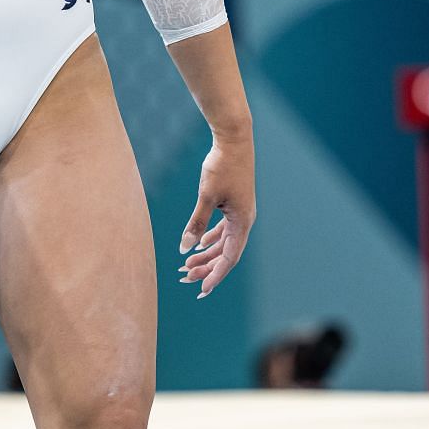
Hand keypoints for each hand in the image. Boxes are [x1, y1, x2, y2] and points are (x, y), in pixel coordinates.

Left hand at [176, 134, 254, 299]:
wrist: (234, 139)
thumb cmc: (221, 166)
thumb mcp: (206, 196)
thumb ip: (196, 223)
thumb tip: (184, 249)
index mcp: (242, 222)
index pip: (229, 258)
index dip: (215, 275)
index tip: (202, 289)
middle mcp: (244, 220)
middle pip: (226, 253)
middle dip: (207, 267)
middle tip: (186, 278)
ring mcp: (240, 212)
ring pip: (223, 241)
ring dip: (207, 254)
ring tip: (186, 265)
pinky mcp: (234, 203)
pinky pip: (223, 228)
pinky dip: (210, 238)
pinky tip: (198, 244)